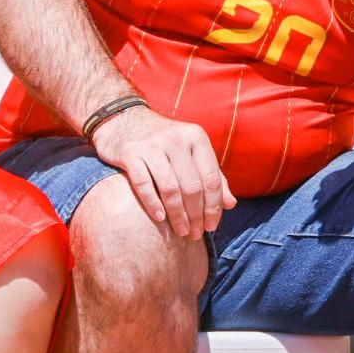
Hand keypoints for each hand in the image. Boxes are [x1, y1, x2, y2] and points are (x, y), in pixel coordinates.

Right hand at [90, 106, 236, 237]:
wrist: (123, 119)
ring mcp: (152, 145)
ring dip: (177, 215)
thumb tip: (231, 204)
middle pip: (192, 187)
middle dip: (196, 215)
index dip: (214, 207)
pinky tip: (160, 218)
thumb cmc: (162, 141)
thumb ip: (210, 175)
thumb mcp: (190, 151)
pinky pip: (144, 184)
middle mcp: (176, 138)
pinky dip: (153, 204)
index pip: (212, 179)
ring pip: (170, 188)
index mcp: (196, 137)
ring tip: (180, 231)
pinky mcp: (130, 152)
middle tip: (194, 233)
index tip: (211, 226)